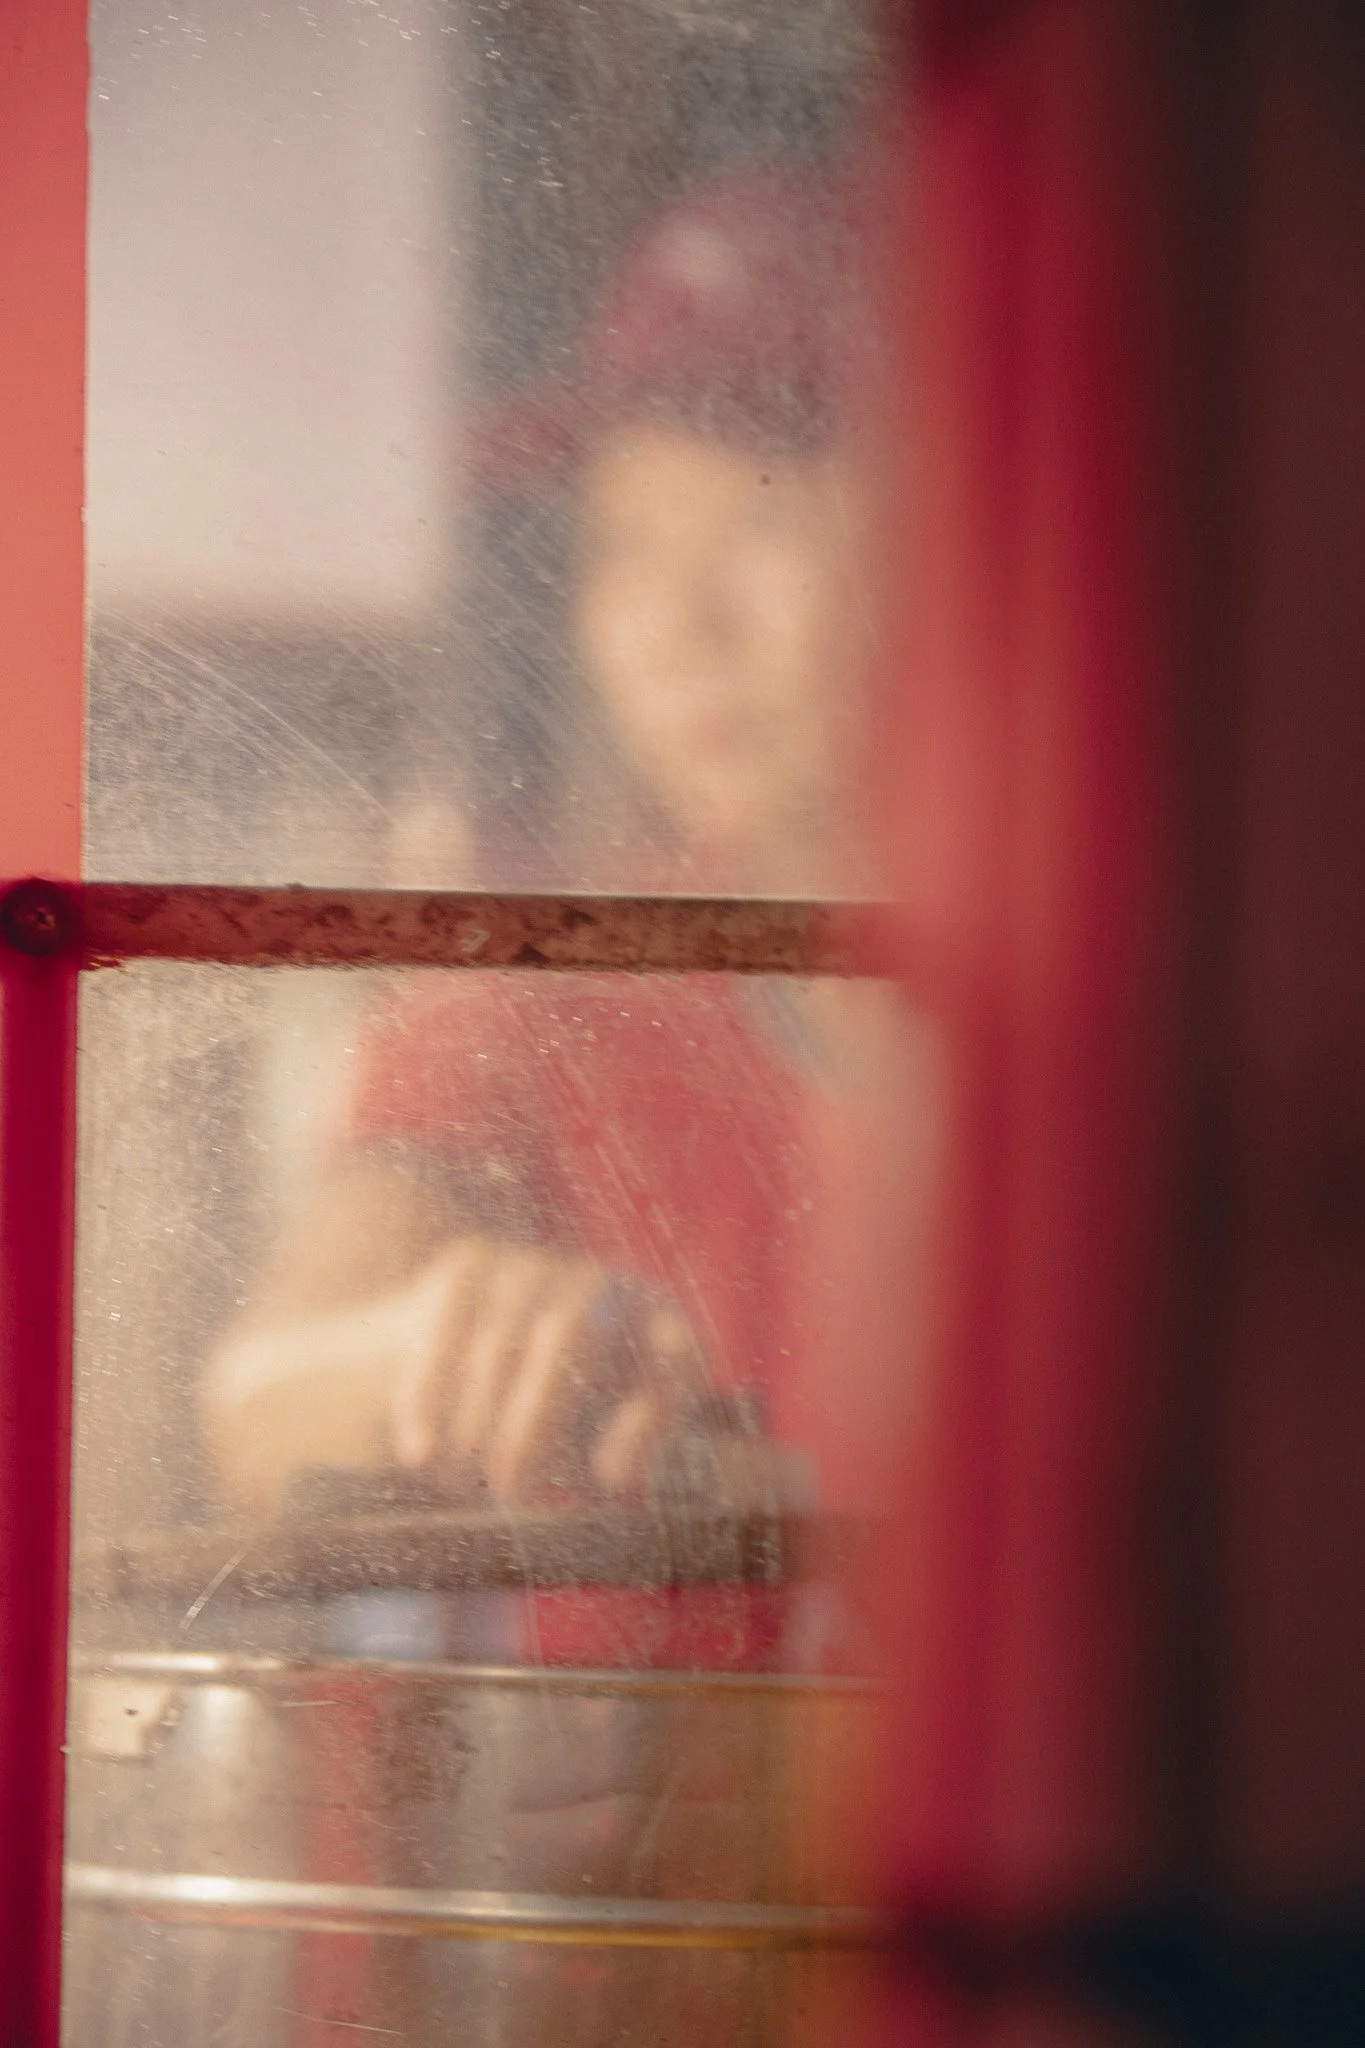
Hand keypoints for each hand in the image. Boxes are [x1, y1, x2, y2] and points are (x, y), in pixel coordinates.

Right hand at [390, 1240, 708, 1498]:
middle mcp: (606, 1285)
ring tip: (461, 1485)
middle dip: (536, 1420)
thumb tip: (612, 1488)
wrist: (461, 1364)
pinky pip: (446, 1334)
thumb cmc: (549, 1427)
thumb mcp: (591, 1449)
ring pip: (502, 1342)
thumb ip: (607, 1469)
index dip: (650, 1417)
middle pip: (572, 1335)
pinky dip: (429, 1398)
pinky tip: (420, 1453)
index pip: (679, 1357)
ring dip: (477, 1425)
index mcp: (661, 1330)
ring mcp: (537, 1266)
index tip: (613, 1487)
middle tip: (510, 1492)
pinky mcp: (472, 1265)